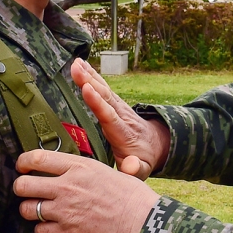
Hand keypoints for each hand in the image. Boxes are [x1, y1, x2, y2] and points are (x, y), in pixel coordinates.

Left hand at [13, 150, 159, 232]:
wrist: (141, 220)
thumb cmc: (130, 195)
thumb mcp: (105, 170)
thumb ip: (82, 169)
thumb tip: (68, 169)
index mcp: (78, 167)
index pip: (37, 158)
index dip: (23, 162)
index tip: (22, 166)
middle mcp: (67, 186)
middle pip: (23, 185)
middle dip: (21, 188)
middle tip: (26, 190)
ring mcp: (65, 210)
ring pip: (28, 209)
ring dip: (30, 209)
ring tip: (38, 209)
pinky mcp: (68, 232)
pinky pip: (40, 231)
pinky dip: (42, 230)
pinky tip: (51, 227)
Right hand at [70, 58, 169, 178]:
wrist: (156, 145)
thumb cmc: (143, 160)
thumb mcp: (143, 169)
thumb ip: (136, 169)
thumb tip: (130, 167)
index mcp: (123, 133)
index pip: (109, 116)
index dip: (98, 103)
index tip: (87, 89)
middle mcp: (121, 116)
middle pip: (105, 97)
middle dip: (90, 82)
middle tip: (76, 68)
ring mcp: (119, 108)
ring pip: (104, 89)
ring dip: (90, 75)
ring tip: (76, 63)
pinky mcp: (115, 104)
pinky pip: (103, 88)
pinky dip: (93, 76)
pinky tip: (82, 65)